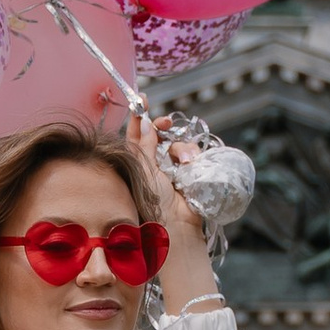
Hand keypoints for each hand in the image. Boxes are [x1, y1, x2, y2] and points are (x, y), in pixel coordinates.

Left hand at [124, 111, 214, 313]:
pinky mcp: (190, 174)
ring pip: (178, 145)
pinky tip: (193, 166)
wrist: (178, 229)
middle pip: (159, 136)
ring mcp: (173, 170)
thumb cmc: (154, 204)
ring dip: (182, 149)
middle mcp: (154, 165)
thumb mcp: (144, 171)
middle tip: (168, 125)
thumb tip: (142, 121)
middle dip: (165, 129)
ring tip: (185, 162)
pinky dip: (193, 157)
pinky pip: (193, 154)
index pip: (135, 135)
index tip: (142, 100)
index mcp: (137, 164)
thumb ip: (143, 145)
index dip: (138, 116)